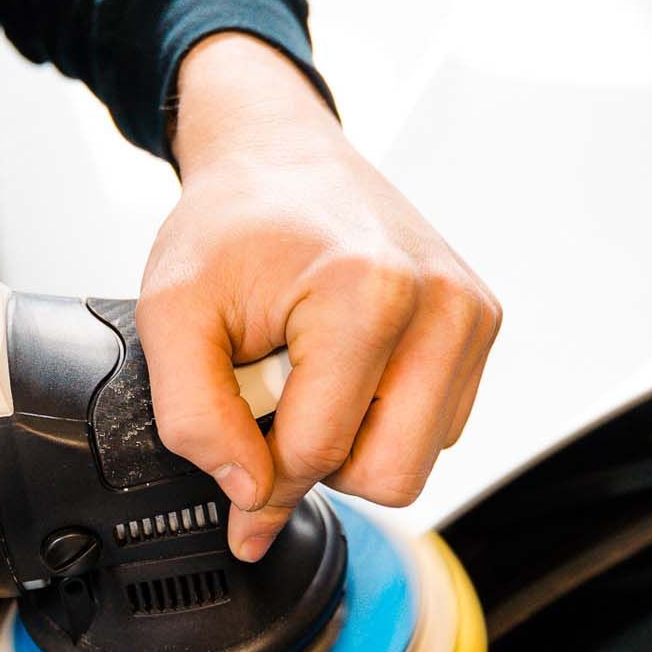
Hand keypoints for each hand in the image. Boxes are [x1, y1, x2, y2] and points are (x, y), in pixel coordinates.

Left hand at [139, 33, 500, 560]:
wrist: (278, 155)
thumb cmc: (229, 225)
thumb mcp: (171, 315)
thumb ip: (195, 418)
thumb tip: (250, 495)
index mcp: (367, 294)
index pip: (319, 454)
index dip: (262, 474)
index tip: (234, 456)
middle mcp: (439, 303)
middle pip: (391, 477)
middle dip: (321, 460)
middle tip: (278, 396)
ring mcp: (470, 312)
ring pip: (419, 458)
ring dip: (355, 438)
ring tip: (311, 370)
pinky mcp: (480, 321)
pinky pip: (437, 426)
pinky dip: (385, 414)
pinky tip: (348, 364)